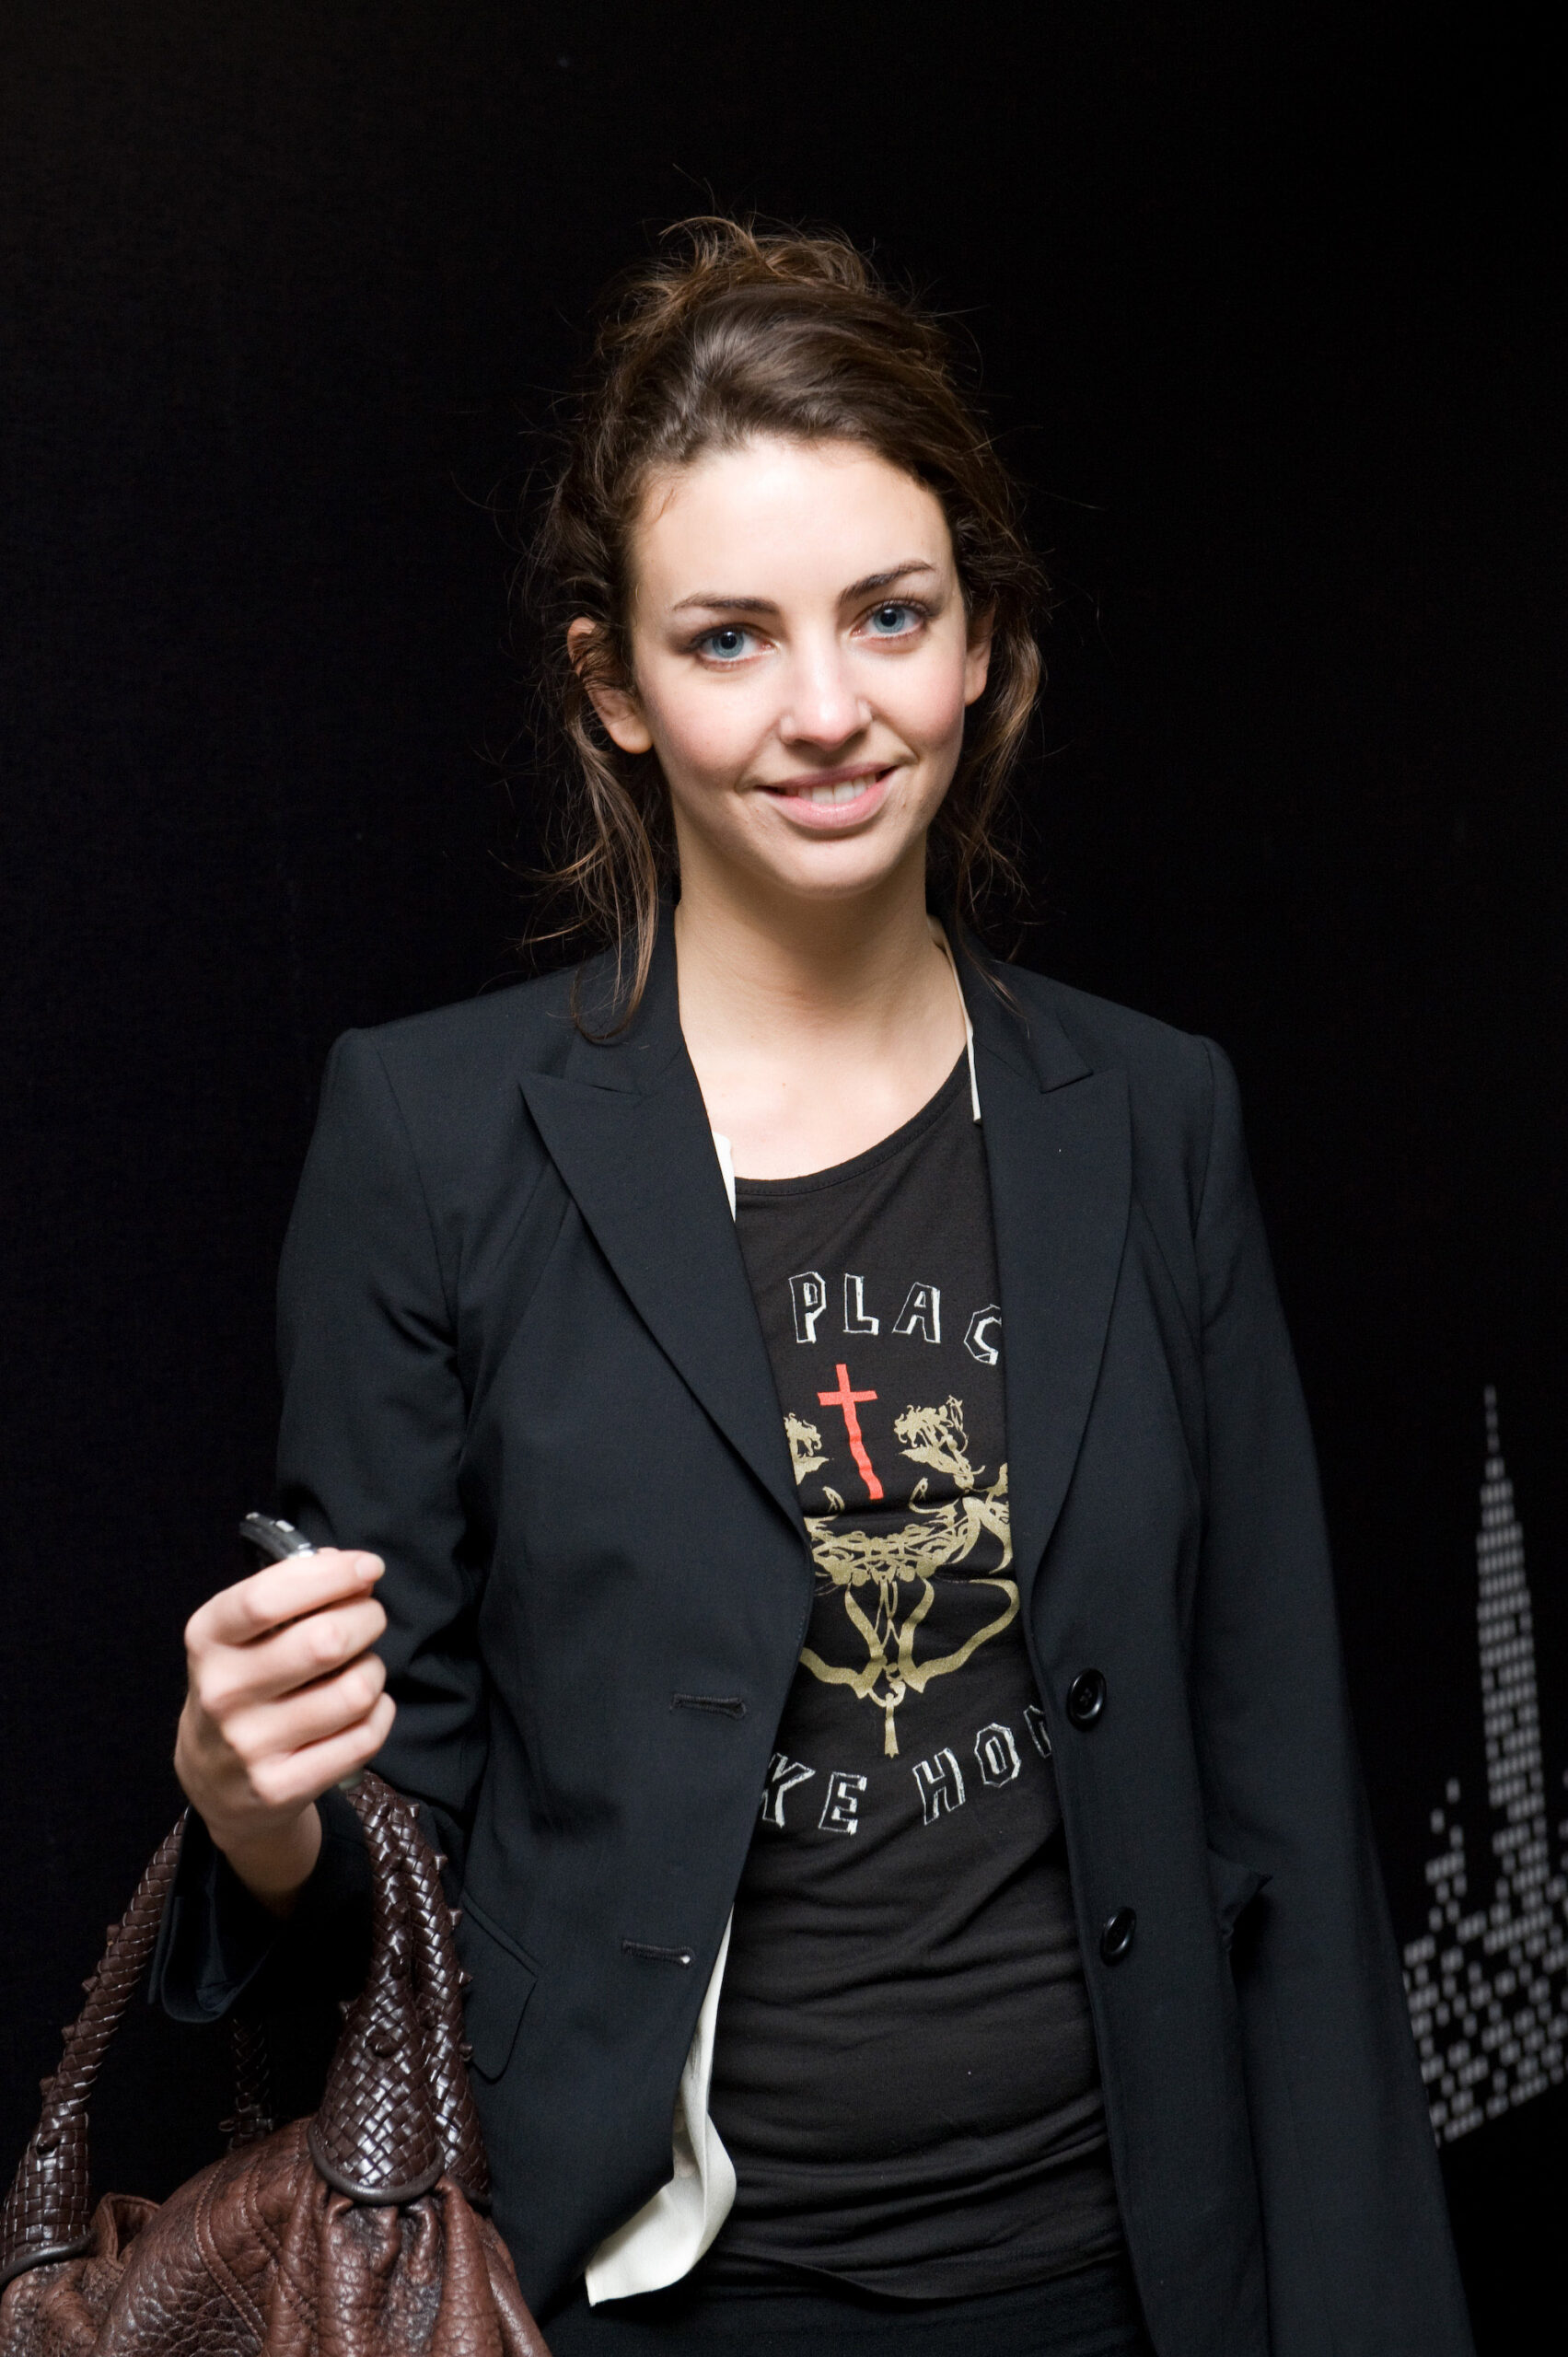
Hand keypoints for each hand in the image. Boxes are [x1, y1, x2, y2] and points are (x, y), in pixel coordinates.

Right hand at [174, 1548, 394, 1913]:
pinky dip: (379, 1713)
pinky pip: (363, 1737)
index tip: (368, 1567)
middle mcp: (222, 1692)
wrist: (213, 1779)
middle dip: (367, 1619)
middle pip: (324, 1641)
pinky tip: (364, 1709)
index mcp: (208, 1640)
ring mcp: (249, 1745)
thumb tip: (354, 1570)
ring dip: (374, 1671)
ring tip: (361, 1670)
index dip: (330, 1575)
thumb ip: (293, 1595)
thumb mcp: (243, 1634)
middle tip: (370, 1619)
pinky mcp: (280, 1787)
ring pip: (354, 1691)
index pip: (267, 1596)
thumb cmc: (243, 1684)